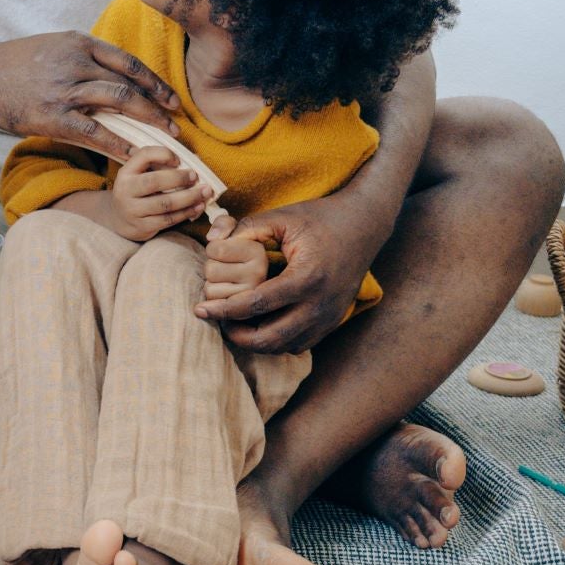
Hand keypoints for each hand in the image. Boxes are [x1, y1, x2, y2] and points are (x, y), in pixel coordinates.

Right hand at [0, 33, 181, 160]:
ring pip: (120, 104)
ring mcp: (65, 90)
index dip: (155, 81)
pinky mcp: (53, 117)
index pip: (128, 61)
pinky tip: (133, 155)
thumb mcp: (52, 47)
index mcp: (79, 43)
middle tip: (177, 122)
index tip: (171, 98)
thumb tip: (114, 74)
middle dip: (159, 105)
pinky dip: (118, 144)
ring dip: (148, 123)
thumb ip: (83, 57)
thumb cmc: (14, 65)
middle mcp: (76, 63)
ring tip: (166, 139)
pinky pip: (94, 132)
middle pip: (130, 84)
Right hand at [108, 147, 211, 240]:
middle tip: (196, 177)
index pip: (144, 156)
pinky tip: (197, 207)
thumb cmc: (138, 191)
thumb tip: (196, 159)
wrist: (121, 220)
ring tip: (204, 193)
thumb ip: (161, 165)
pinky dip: (186, 213)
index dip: (164, 154)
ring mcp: (133, 210)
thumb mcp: (141, 174)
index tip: (178, 160)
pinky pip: (168, 219)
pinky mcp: (142, 226)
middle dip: (179, 178)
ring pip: (165, 203)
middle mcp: (126, 190)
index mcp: (126, 172)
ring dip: (189, 197)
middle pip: (155, 181)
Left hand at [196, 190, 393, 352]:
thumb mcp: (282, 217)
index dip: (224, 310)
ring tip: (234, 323)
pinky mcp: (332, 322)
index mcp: (306, 277)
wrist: (364, 225)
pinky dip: (275, 341)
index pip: (257, 304)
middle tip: (217, 320)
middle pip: (268, 338)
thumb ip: (246, 229)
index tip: (200, 309)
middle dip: (236, 335)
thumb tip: (211, 243)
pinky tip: (260, 324)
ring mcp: (329, 317)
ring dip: (255, 341)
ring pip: (283, 346)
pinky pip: (298, 344)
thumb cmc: (320, 218)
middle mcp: (320, 304)